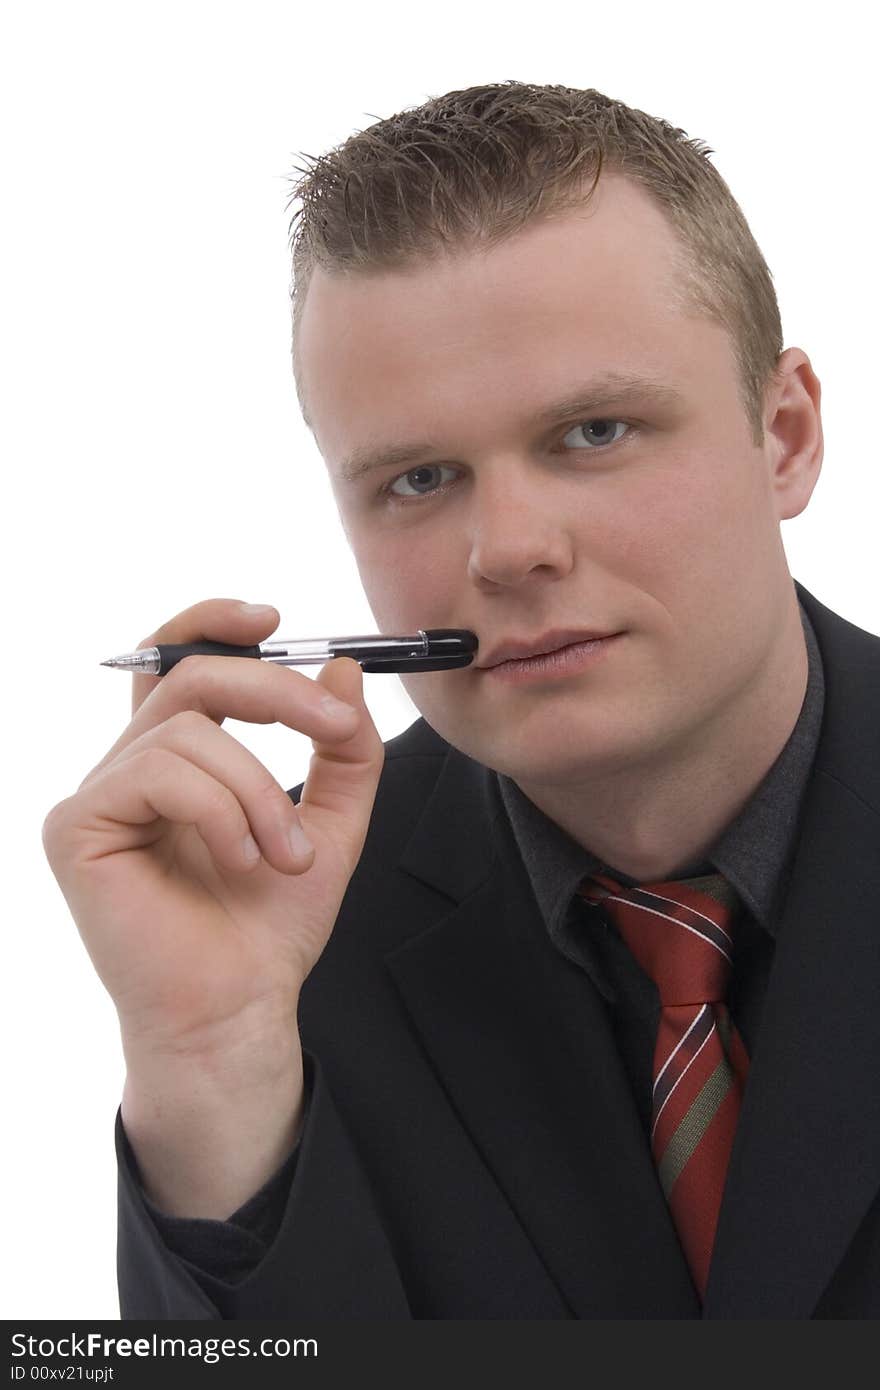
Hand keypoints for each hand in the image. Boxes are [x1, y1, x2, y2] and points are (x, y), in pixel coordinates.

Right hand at [42, 598, 384, 1067]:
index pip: (178, 660)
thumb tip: (342, 668)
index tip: (274, 620)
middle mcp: (130, 767)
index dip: (215, 624)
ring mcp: (97, 795)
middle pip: (188, 673)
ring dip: (259, 789)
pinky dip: (220, 811)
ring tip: (287, 856)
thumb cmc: (270, 927)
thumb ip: (344, 749)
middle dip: (275, 690)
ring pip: (188, 731)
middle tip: (335, 729)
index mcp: (179, 759)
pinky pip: (159, 773)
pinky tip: (241, 862)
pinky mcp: (76, 827)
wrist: (239, 1008)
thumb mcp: (334, 822)